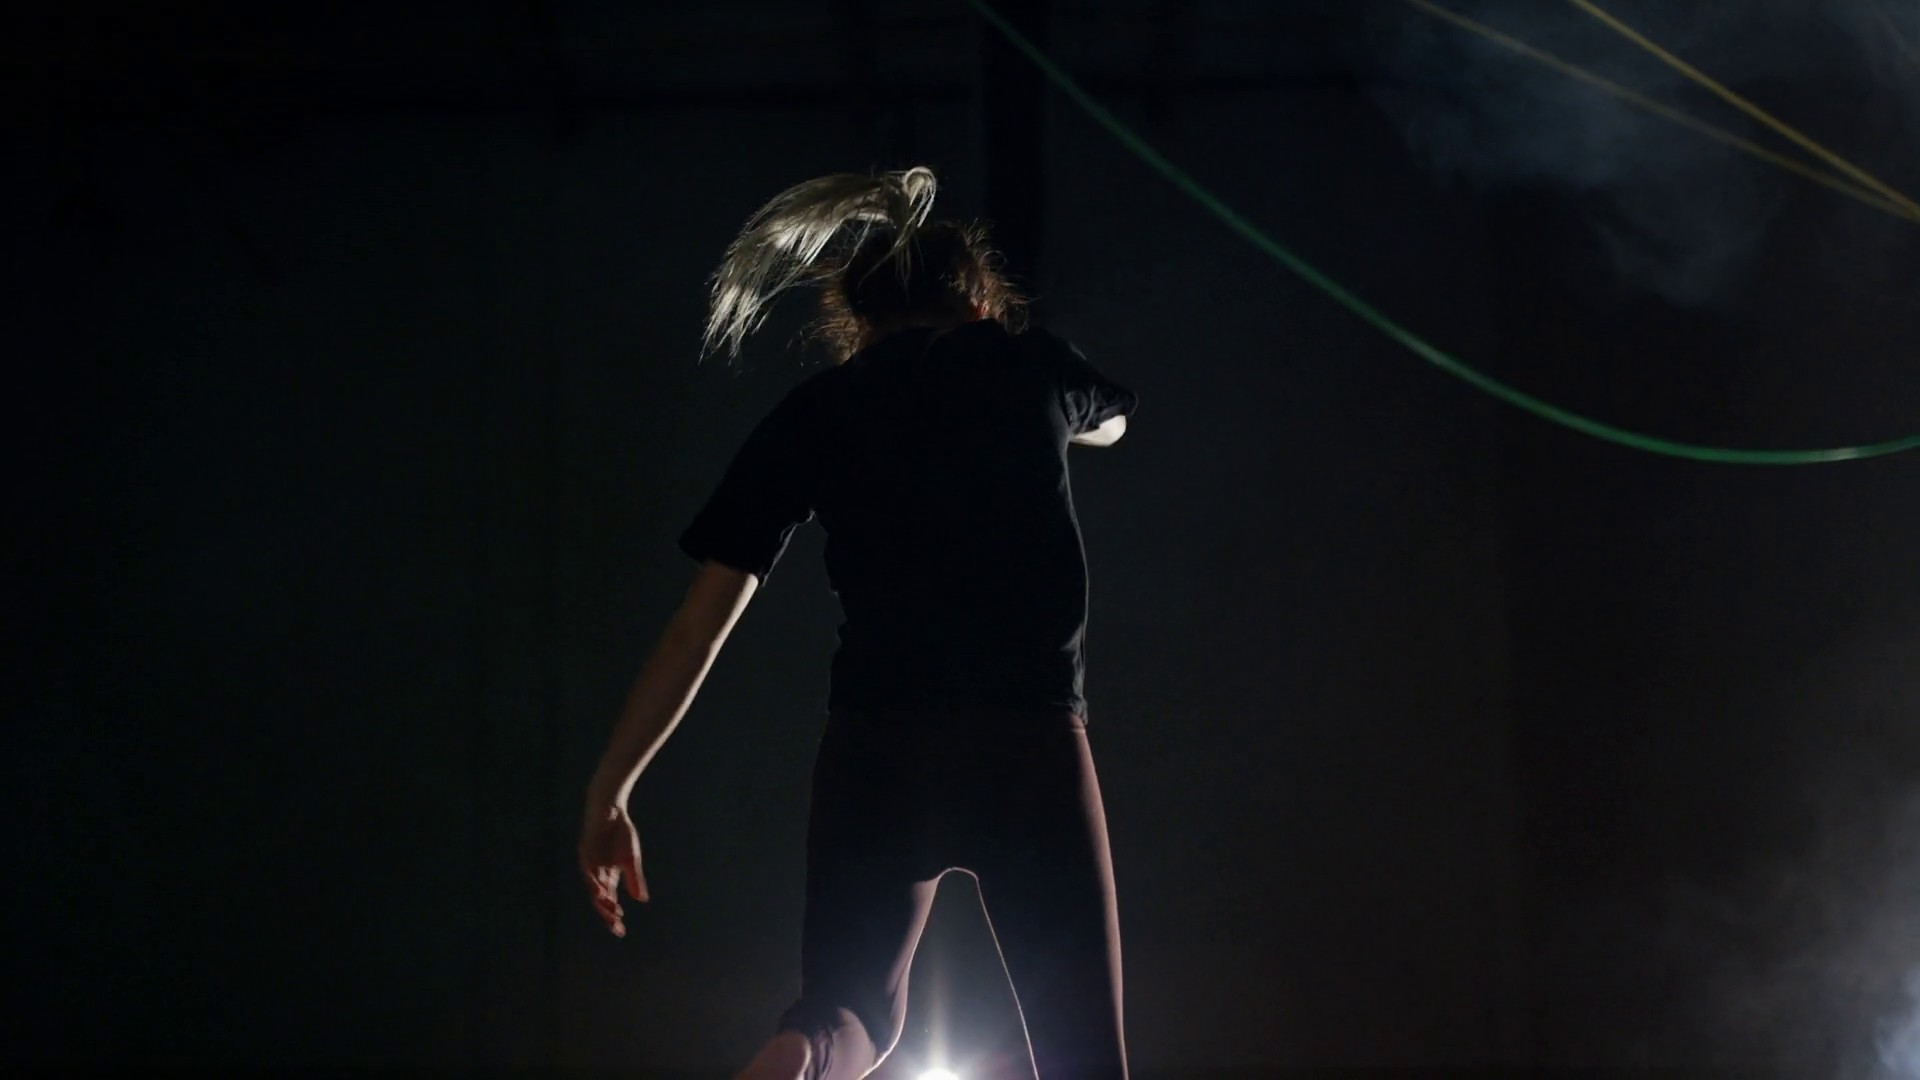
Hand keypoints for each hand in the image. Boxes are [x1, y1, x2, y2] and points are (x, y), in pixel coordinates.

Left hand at [578, 802, 648, 936]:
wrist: (612, 810)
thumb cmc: (621, 833)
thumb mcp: (631, 859)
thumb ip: (634, 879)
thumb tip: (641, 900)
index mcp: (608, 877)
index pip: (609, 902)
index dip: (613, 917)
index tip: (621, 932)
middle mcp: (597, 874)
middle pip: (599, 899)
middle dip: (607, 913)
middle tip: (615, 925)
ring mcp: (590, 864)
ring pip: (592, 887)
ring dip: (601, 899)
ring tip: (610, 910)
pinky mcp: (585, 852)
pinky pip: (587, 870)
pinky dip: (593, 881)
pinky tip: (600, 890)